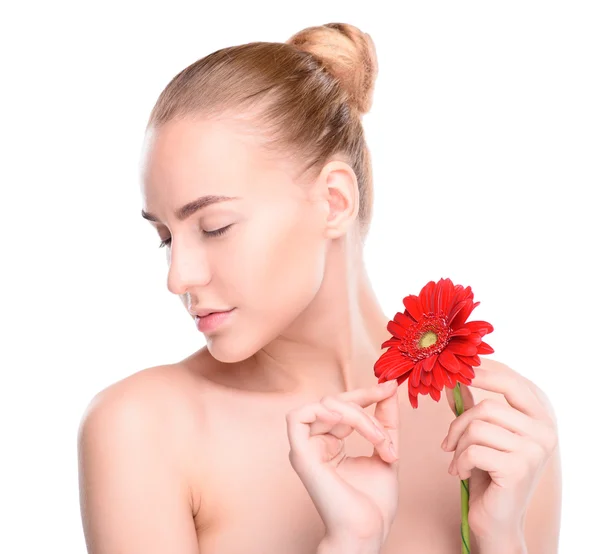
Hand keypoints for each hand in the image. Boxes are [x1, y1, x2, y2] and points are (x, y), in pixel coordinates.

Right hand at [286, 380, 399, 546]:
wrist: (368, 531)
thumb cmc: (374, 502)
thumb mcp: (385, 448)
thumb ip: (385, 418)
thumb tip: (389, 387)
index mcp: (330, 442)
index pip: (343, 405)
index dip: (366, 393)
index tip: (390, 388)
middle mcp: (315, 442)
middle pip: (334, 400)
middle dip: (366, 406)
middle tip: (387, 429)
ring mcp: (306, 448)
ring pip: (325, 405)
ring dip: (357, 416)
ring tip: (377, 439)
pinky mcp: (300, 455)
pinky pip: (298, 417)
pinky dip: (319, 411)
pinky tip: (341, 418)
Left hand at [442, 360, 557, 541]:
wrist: (496, 519)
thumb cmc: (489, 473)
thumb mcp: (483, 434)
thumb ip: (473, 406)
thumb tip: (453, 379)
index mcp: (541, 418)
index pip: (513, 383)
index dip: (484, 374)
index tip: (460, 373)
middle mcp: (544, 432)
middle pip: (488, 407)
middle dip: (459, 423)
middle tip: (448, 442)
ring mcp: (534, 451)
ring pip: (477, 428)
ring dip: (457, 445)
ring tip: (456, 460)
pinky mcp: (518, 469)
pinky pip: (473, 450)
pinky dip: (458, 462)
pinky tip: (459, 473)